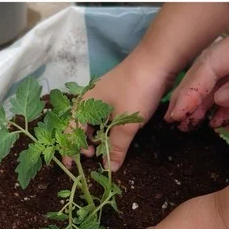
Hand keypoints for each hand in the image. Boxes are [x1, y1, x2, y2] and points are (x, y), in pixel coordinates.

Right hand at [64, 48, 173, 171]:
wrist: (158, 60)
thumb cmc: (136, 90)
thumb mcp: (126, 124)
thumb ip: (116, 147)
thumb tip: (109, 169)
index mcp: (85, 104)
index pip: (70, 131)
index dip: (70, 150)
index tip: (73, 166)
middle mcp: (90, 100)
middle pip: (80, 127)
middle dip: (83, 145)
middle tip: (92, 158)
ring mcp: (104, 97)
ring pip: (94, 123)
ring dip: (96, 138)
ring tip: (103, 150)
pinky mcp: (117, 97)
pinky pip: (106, 117)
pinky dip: (107, 130)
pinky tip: (114, 137)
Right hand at [166, 8, 228, 130]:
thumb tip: (220, 98)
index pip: (213, 62)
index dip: (192, 89)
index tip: (179, 113)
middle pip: (211, 67)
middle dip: (193, 95)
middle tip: (177, 122)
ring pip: (221, 75)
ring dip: (206, 101)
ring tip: (193, 124)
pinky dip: (225, 100)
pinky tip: (218, 118)